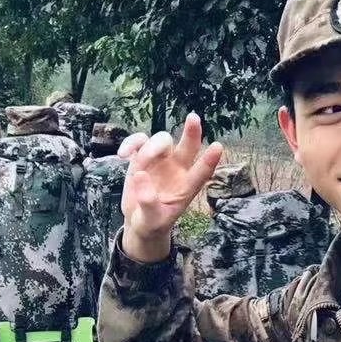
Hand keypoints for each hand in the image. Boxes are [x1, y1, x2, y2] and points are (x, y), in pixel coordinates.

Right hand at [119, 112, 222, 262]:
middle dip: (192, 132)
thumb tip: (141, 176)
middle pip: (188, 147)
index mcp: (186, 188)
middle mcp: (177, 170)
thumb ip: (148, 203)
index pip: (201, 173)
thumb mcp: (151, 221)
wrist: (140, 221)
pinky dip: (131, 143)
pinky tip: (123, 155)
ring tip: (136, 164)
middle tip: (193, 118)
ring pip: (161, 141)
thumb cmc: (152, 223)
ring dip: (150, 148)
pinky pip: (139, 141)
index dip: (209, 160)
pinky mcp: (142, 158)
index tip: (218, 147)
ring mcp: (160, 161)